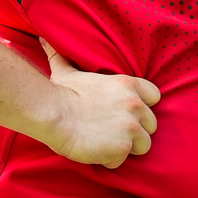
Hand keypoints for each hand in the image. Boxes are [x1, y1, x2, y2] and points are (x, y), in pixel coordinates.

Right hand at [39, 41, 159, 168]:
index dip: (143, 106)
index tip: (127, 112)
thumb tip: (42, 37)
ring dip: (127, 147)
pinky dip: (109, 159)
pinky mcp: (123, 147)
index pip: (155, 96)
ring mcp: (131, 127)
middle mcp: (135, 105)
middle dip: (135, 130)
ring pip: (144, 145)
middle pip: (151, 125)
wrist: (53, 113)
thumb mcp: (66, 70)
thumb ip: (62, 56)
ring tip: (105, 143)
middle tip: (112, 131)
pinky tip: (94, 150)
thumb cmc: (60, 93)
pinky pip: (122, 160)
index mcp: (129, 85)